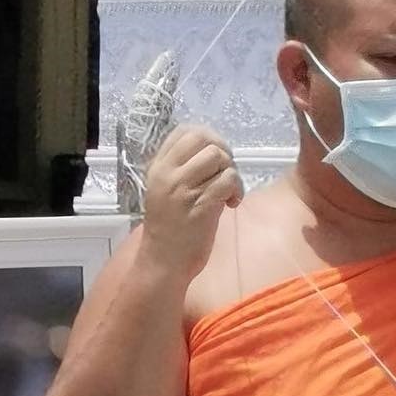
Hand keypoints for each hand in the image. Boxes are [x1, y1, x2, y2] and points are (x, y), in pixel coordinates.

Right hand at [139, 124, 242, 280]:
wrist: (163, 263)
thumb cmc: (168, 229)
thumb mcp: (165, 192)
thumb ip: (182, 169)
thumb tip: (214, 150)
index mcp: (158, 168)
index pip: (185, 132)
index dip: (208, 138)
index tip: (215, 160)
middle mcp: (168, 175)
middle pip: (204, 139)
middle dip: (223, 152)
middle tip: (225, 174)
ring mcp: (183, 190)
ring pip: (218, 157)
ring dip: (231, 172)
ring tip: (228, 192)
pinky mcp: (200, 206)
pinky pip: (227, 180)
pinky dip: (237, 190)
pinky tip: (230, 204)